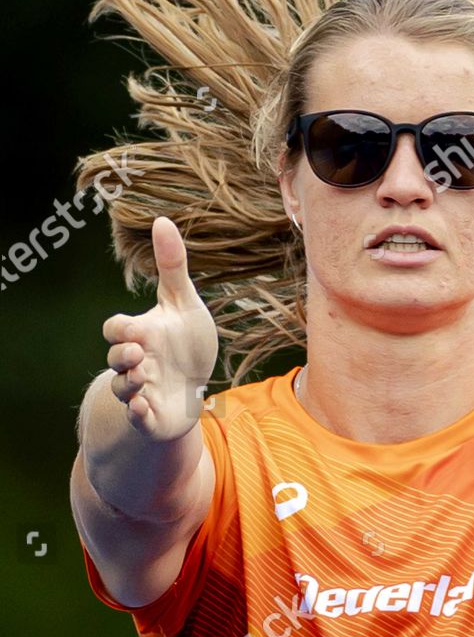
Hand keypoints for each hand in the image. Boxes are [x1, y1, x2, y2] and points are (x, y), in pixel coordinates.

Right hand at [101, 217, 218, 440]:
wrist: (197, 387)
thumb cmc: (187, 342)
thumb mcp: (184, 303)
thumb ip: (173, 266)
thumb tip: (162, 219)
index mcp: (141, 334)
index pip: (115, 329)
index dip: (121, 329)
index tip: (138, 328)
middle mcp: (136, 362)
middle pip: (114, 358)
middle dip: (122, 355)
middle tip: (140, 353)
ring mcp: (141, 390)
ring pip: (122, 387)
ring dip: (129, 382)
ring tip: (145, 376)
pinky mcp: (151, 415)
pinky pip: (136, 417)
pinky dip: (137, 413)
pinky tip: (143, 407)